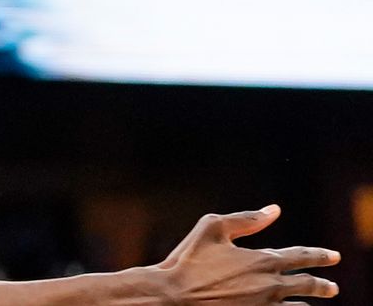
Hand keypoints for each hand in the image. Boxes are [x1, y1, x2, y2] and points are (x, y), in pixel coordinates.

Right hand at [156, 206, 338, 303]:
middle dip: (322, 285)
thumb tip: (273, 210)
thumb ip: (246, 219)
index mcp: (261, 260)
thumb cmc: (189, 259)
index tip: (334, 256)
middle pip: (307, 285)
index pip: (301, 256)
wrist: (174, 296)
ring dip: (309, 303)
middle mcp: (269, 285)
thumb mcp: (212, 227)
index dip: (320, 255)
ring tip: (313, 303)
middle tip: (332, 287)